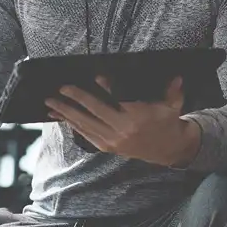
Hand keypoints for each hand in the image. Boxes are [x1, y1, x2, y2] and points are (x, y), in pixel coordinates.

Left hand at [47, 76, 199, 167]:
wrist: (166, 150)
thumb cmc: (167, 121)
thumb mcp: (173, 105)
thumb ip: (173, 91)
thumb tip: (176, 77)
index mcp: (138, 118)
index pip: (118, 101)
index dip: (106, 89)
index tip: (95, 77)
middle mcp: (122, 130)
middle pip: (95, 112)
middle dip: (76, 99)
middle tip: (61, 88)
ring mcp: (112, 140)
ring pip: (85, 124)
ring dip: (66, 112)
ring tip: (50, 102)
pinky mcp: (106, 147)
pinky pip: (85, 134)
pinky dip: (72, 124)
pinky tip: (60, 116)